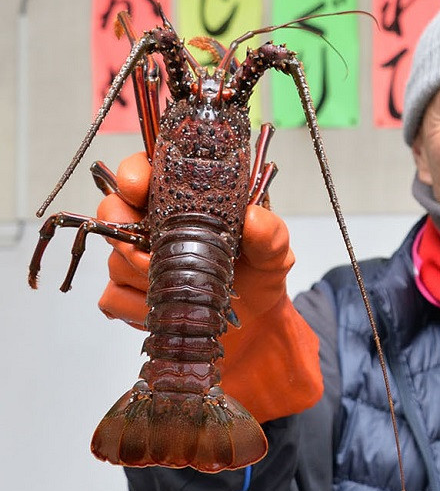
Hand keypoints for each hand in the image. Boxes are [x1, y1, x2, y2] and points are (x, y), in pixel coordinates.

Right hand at [96, 152, 320, 422]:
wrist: (252, 320)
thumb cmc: (258, 273)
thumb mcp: (275, 251)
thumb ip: (270, 233)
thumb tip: (253, 218)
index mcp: (183, 199)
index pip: (143, 170)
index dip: (132, 175)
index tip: (137, 189)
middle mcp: (152, 223)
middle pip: (114, 212)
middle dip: (129, 233)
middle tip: (156, 252)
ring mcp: (134, 257)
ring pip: (115, 259)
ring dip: (146, 276)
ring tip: (185, 286)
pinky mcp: (126, 293)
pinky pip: (113, 297)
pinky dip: (138, 307)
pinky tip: (169, 308)